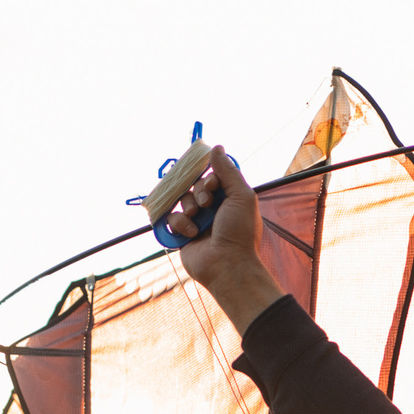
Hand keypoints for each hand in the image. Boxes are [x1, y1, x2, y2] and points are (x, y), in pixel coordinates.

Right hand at [170, 149, 282, 334]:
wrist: (228, 265)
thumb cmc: (240, 233)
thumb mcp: (241, 197)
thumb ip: (229, 171)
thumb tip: (217, 147)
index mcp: (228, 200)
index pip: (212, 177)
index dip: (209, 177)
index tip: (214, 185)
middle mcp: (212, 209)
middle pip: (194, 185)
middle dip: (199, 191)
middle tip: (206, 204)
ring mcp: (197, 221)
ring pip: (181, 199)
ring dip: (188, 206)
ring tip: (197, 219)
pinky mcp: (182, 234)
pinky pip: (172, 218)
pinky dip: (180, 223)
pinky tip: (191, 234)